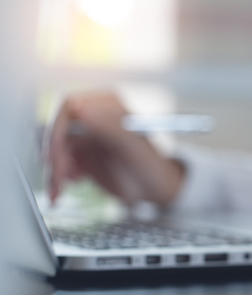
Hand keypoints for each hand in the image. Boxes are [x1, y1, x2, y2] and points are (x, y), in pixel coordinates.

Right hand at [47, 91, 184, 204]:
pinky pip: (59, 162)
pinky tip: (66, 187)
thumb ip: (108, 126)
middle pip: (59, 129)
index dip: (59, 129)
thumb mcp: (132, 146)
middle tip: (60, 179)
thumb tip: (80, 109)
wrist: (154, 188)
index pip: (70, 107)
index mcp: (107, 105)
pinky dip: (57, 176)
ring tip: (61, 189)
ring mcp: (86, 136)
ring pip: (55, 148)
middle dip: (56, 156)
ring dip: (54, 170)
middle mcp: (94, 117)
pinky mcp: (80, 154)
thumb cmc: (151, 165)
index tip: (57, 153)